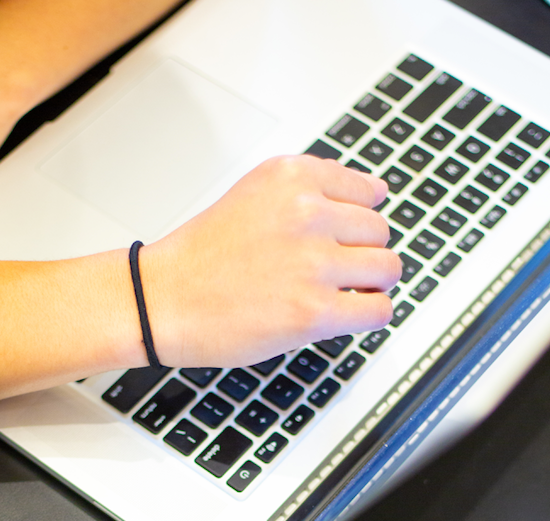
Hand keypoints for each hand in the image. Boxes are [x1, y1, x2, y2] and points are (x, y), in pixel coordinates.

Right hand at [140, 155, 400, 367]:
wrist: (161, 299)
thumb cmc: (203, 254)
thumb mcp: (256, 193)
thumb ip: (311, 189)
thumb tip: (375, 194)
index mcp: (292, 177)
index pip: (370, 191)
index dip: (359, 219)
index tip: (343, 235)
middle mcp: (306, 212)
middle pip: (381, 231)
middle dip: (363, 252)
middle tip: (334, 268)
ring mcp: (313, 262)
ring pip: (388, 268)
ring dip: (371, 284)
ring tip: (342, 291)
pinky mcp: (314, 311)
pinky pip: (379, 310)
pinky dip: (369, 314)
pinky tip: (345, 314)